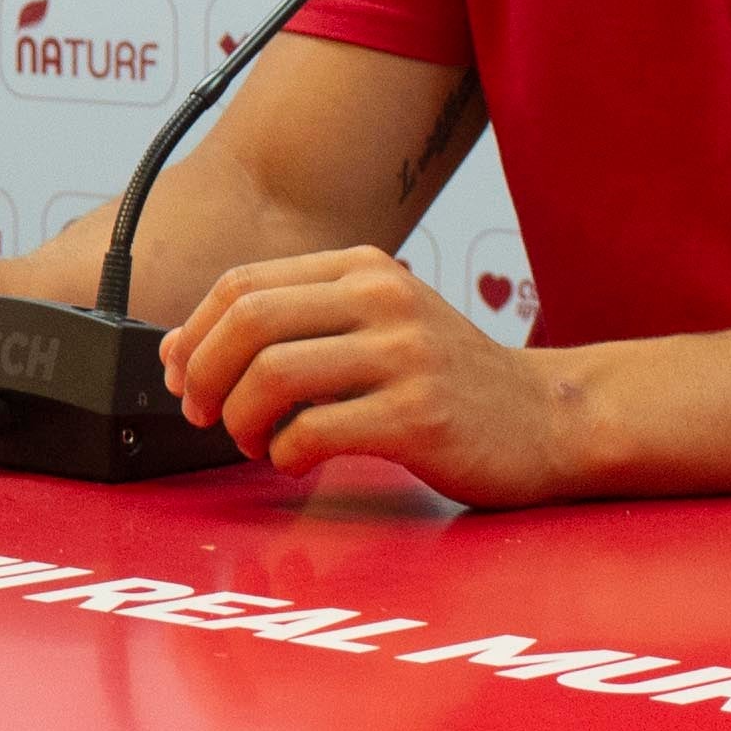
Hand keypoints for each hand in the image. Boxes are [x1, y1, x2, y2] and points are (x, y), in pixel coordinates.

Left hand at [157, 245, 570, 495]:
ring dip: (239, 420)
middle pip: (248, 320)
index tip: (182, 375)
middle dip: (203, 375)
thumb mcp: (378, 325)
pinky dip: (284, 454)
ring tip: (253, 443)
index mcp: (363, 269)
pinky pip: (313, 432)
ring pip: (272, 375)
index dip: (193, 333)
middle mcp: (383, 298)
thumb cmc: (447, 379)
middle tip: (204, 415)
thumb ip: (293, 328)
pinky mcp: (420, 416)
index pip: (242, 283)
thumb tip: (181, 350)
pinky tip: (298, 462)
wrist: (549, 418)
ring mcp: (404, 355)